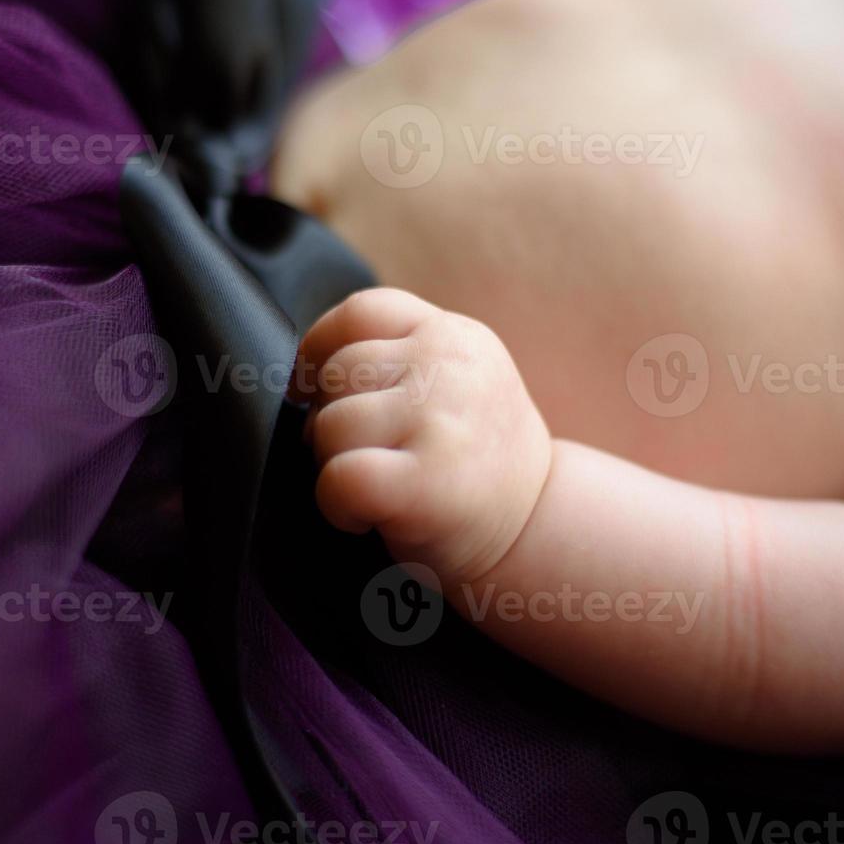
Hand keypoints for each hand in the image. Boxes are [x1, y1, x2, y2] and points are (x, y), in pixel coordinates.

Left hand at [293, 288, 552, 585]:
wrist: (540, 531)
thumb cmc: (479, 465)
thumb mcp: (459, 384)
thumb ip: (401, 360)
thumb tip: (303, 371)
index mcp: (454, 335)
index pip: (362, 312)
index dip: (323, 350)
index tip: (318, 391)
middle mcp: (449, 365)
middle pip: (337, 373)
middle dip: (333, 419)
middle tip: (371, 457)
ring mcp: (438, 419)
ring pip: (330, 425)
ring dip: (336, 465)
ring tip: (380, 486)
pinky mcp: (424, 481)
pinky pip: (338, 477)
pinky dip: (338, 504)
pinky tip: (368, 515)